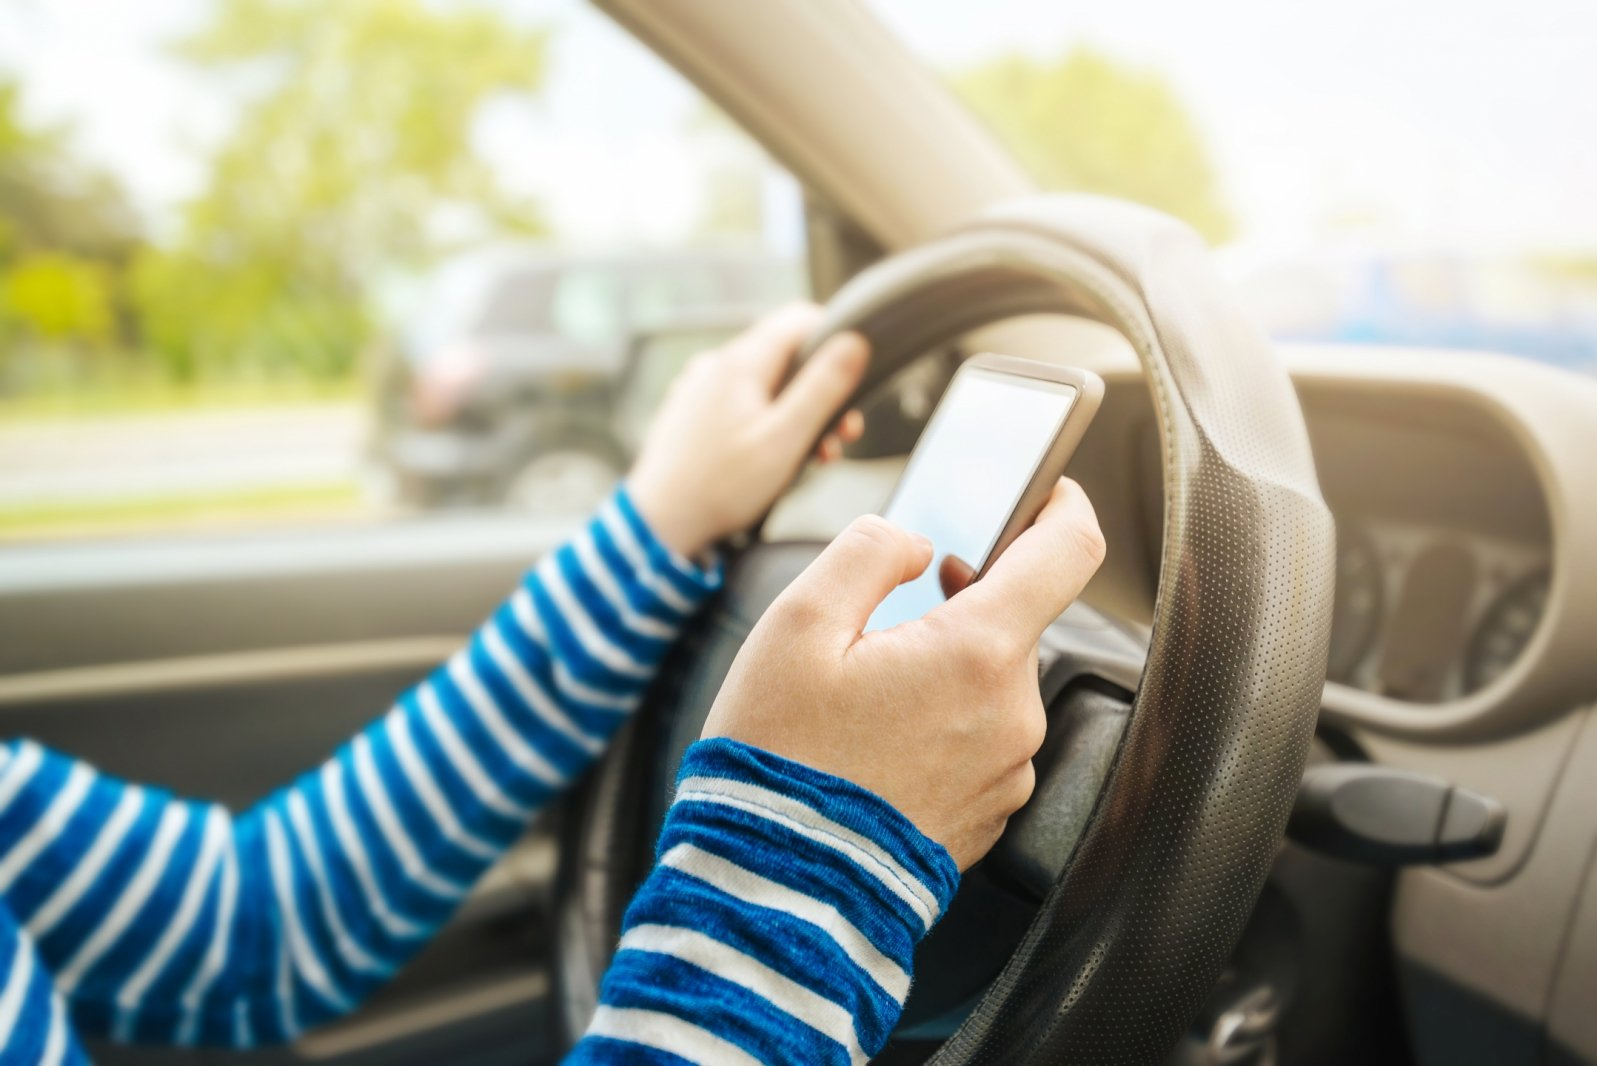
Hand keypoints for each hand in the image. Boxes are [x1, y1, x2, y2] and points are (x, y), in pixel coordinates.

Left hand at [626, 302, 867, 557]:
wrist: (659, 523)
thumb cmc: (722, 485)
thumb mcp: (785, 438)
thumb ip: (822, 388)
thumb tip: (854, 341)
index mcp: (740, 361)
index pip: (799, 319)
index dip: (836, 338)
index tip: (857, 376)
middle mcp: (716, 364)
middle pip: (785, 355)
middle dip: (821, 391)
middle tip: (842, 434)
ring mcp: (700, 387)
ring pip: (764, 384)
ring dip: (796, 413)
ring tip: (812, 456)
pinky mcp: (692, 412)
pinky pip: (740, 403)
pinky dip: (766, 422)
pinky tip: (773, 459)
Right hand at [701, 478, 1106, 869]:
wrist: (778, 882)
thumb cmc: (780, 755)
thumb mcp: (798, 624)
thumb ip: (867, 553)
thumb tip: (914, 543)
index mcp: (976, 654)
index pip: (1068, 554)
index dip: (1064, 508)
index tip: (1048, 493)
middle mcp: (1012, 714)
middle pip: (1014, 624)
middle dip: (963, 606)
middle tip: (891, 619)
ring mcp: (1006, 771)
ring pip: (994, 684)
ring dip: (948, 669)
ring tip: (867, 697)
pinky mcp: (990, 813)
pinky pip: (983, 740)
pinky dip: (945, 724)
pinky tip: (881, 742)